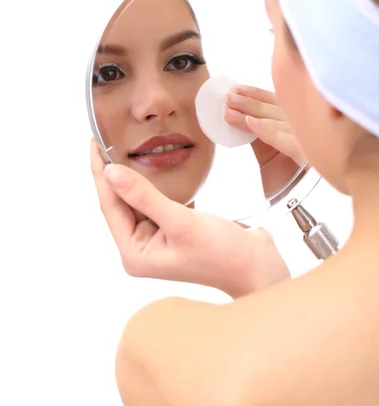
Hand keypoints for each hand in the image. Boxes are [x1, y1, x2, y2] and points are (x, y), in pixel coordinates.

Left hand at [91, 140, 289, 298]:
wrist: (258, 266)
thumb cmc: (222, 252)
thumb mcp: (180, 222)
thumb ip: (144, 196)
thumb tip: (110, 172)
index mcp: (135, 253)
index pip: (110, 206)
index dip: (100, 174)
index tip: (93, 144)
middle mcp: (142, 247)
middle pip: (121, 203)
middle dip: (113, 173)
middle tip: (105, 139)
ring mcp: (158, 239)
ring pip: (138, 200)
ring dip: (134, 177)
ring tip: (121, 146)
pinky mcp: (174, 229)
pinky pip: (156, 202)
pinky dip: (154, 184)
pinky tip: (152, 166)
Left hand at [225, 85, 305, 196]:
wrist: (301, 217)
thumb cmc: (286, 187)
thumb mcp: (270, 157)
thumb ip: (261, 136)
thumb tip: (239, 115)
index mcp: (302, 127)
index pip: (278, 102)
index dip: (257, 94)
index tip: (236, 88)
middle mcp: (310, 131)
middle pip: (277, 109)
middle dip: (250, 101)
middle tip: (227, 97)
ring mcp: (313, 144)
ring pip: (279, 122)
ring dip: (252, 113)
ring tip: (229, 109)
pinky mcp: (312, 160)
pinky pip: (288, 142)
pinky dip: (268, 131)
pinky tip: (250, 124)